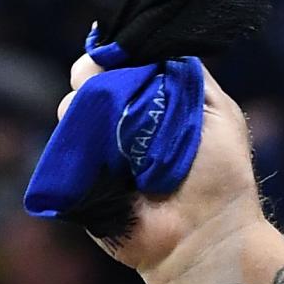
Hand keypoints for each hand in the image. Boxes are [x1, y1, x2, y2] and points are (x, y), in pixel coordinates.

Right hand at [60, 57, 264, 280]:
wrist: (205, 236)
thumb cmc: (219, 176)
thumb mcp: (218, 112)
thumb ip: (188, 75)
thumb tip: (149, 48)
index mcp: (155, 103)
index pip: (123, 64)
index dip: (115, 53)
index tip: (113, 50)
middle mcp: (125, 123)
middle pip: (90, 79)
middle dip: (90, 71)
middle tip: (97, 75)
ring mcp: (101, 150)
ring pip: (72, 108)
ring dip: (82, 103)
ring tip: (105, 118)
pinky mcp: (83, 178)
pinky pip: (64, 147)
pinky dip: (74, 136)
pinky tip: (93, 139)